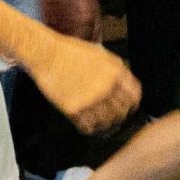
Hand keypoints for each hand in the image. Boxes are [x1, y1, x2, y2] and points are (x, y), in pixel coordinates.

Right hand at [26, 30, 140, 131]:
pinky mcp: (74, 108)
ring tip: (98, 123)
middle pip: (121, 112)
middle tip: (112, 118)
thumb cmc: (70, 52)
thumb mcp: (100, 53)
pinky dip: (89, 128)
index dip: (132, 104)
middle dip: (117, 116)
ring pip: (106, 122)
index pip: (134, 96)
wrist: (46, 54)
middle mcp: (106, 87)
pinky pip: (88, 127)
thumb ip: (115, 68)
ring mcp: (90, 99)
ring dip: (103, 124)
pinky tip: (86, 124)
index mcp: (115, 72)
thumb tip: (125, 83)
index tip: (128, 108)